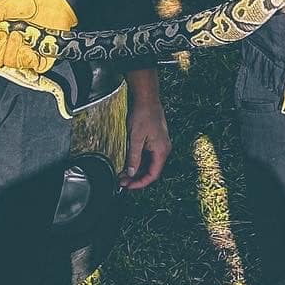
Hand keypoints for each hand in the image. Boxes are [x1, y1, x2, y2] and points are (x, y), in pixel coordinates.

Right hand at [0, 0, 76, 76]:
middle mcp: (7, 47)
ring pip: (7, 63)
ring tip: (20, 34)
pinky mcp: (39, 60)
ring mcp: (22, 54)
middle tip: (3, 33)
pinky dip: (25, 55)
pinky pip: (26, 66)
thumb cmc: (27, 0)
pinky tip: (30, 43)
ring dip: (11, 48)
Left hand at [122, 70, 169, 189]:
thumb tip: (130, 173)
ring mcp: (160, 145)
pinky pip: (147, 155)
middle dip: (136, 177)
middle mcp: (163, 149)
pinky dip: (138, 161)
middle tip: (121, 181)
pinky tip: (127, 163)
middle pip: (151, 170)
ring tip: (122, 174)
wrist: (147, 98)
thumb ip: (133, 157)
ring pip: (148, 163)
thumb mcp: (135, 138)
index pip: (152, 174)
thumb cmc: (143, 115)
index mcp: (161, 151)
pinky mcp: (155, 140)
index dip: (140, 183)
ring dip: (136, 170)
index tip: (128, 186)